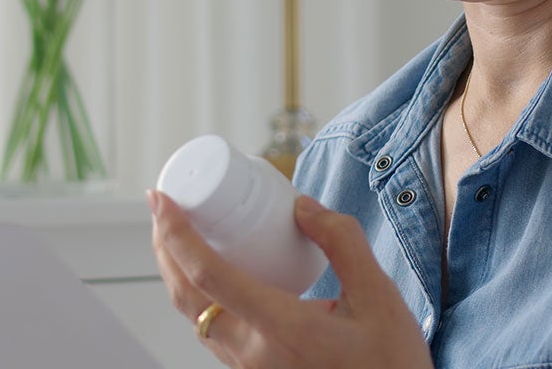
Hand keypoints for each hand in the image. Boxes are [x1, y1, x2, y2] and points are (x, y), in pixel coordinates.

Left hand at [148, 190, 432, 368]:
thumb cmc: (390, 365)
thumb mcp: (379, 296)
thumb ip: (342, 242)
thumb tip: (301, 206)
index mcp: (281, 328)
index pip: (208, 275)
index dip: (176, 234)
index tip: (161, 199)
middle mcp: (253, 353)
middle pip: (187, 296)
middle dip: (166, 248)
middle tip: (164, 207)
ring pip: (195, 317)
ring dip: (178, 273)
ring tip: (181, 235)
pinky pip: (213, 333)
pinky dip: (199, 297)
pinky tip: (213, 275)